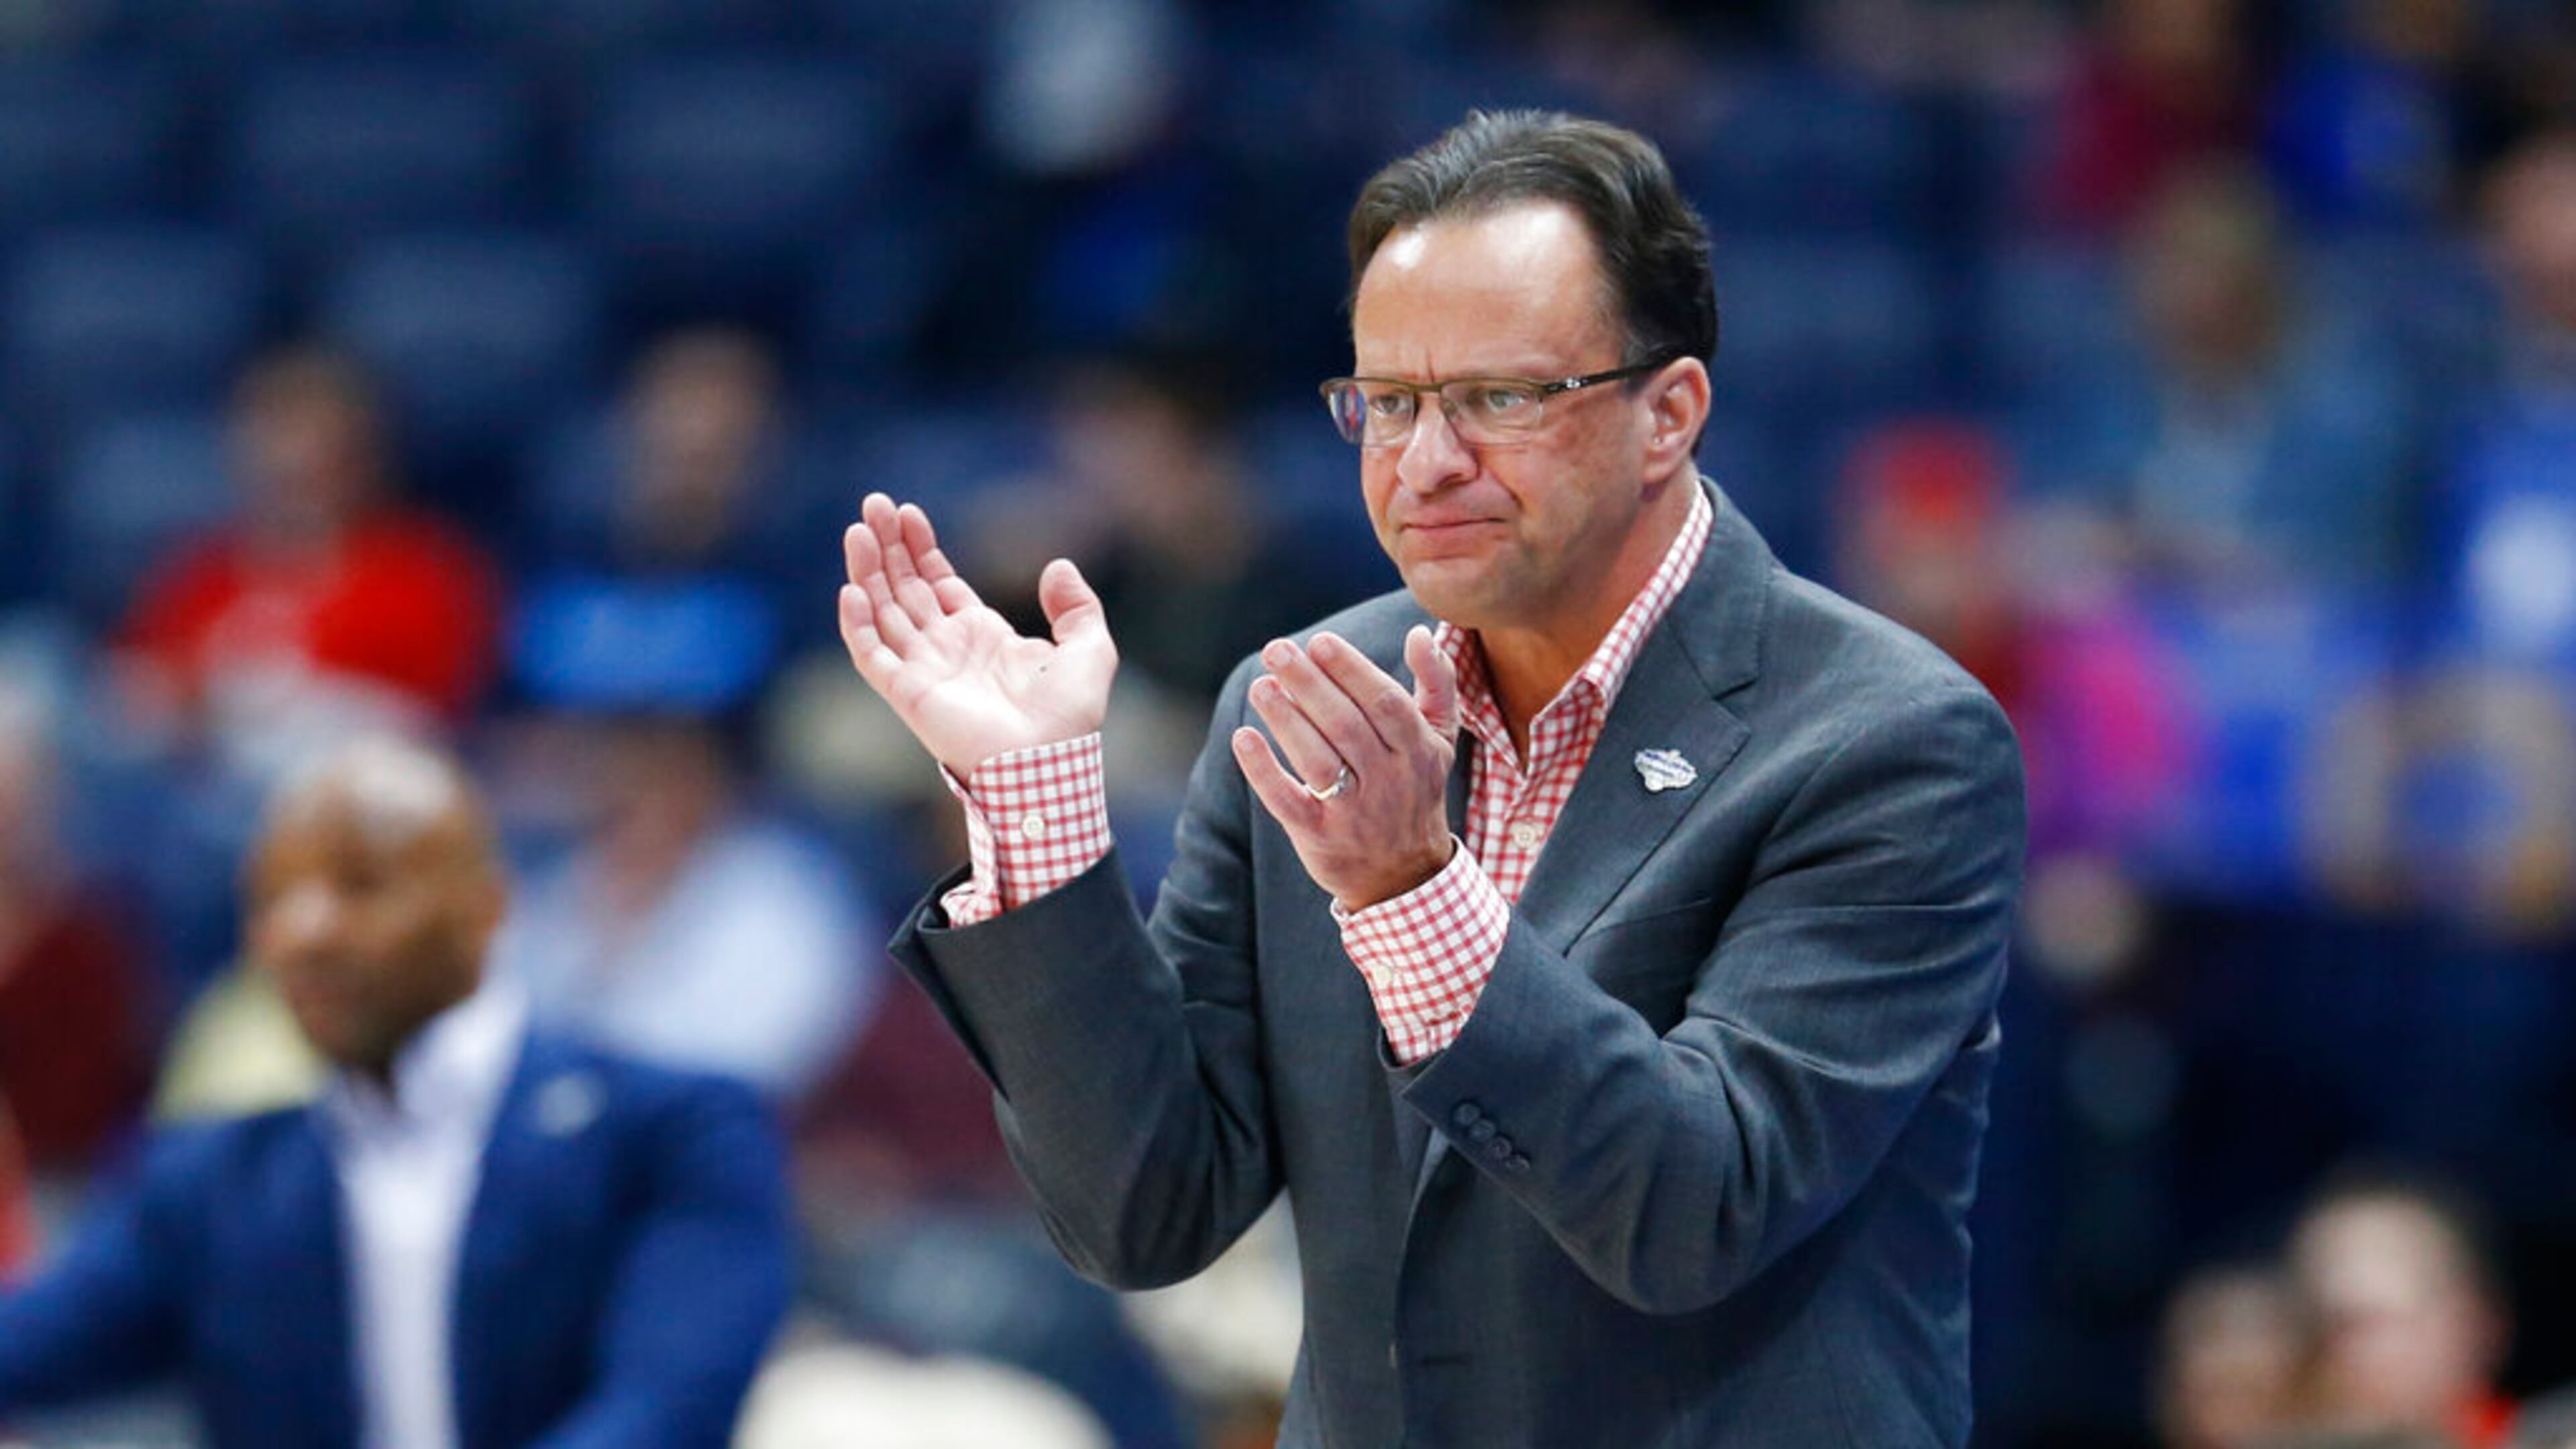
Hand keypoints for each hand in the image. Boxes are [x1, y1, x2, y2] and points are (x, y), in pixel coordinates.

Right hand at [838, 492, 1117, 778]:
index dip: (920, 548)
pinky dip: (858, 623)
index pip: (938, 583)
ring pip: (883, 611)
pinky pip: (871, 654)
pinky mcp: (907, 692)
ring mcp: (923, 670)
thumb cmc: (1070, 718)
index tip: (907, 512)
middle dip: (887, 547)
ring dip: (868, 571)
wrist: (1048, 763)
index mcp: (981, 636)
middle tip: (872, 504)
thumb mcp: (1091, 649)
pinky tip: (853, 589)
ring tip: (857, 529)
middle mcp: (946, 649)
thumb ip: (1077, 606)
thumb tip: (1057, 566)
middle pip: (905, 588)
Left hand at [1233, 626, 1460, 910]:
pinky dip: (1263, 769)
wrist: (1404, 876)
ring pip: (1318, 760)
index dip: (1352, 671)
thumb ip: (1437, 684)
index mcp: (1417, 751)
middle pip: (1346, 725)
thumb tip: (1420, 633)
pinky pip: (1288, 801)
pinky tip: (1244, 737)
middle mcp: (1388, 781)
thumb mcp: (1439, 739)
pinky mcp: (1319, 836)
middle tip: (1276, 650)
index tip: (1320, 642)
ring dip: (1286, 719)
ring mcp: (1354, 812)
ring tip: (1261, 685)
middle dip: (1309, 683)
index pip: (1385, 703)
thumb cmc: (1414, 789)